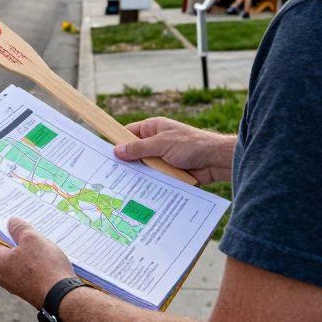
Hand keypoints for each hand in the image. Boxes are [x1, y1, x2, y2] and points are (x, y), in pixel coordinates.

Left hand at [0, 218, 74, 308]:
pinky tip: (46, 259)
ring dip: (27, 252)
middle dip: (15, 239)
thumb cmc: (44, 267)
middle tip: (27, 229)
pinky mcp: (28, 291)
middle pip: (4, 251)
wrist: (62, 297)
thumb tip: (11, 222)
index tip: (8, 220)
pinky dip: (34, 264)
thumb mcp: (32, 238)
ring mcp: (15, 285)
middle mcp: (2, 276)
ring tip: (40, 243)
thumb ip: (19, 228)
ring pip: (17, 262)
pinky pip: (27, 272)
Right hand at [114, 118, 235, 184]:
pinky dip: (149, 183)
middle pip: (134, 152)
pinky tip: (138, 192)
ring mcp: (162, 158)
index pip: (129, 133)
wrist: (216, 161)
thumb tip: (117, 150)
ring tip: (121, 185)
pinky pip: (153, 177)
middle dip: (126, 162)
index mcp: (153, 129)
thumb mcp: (162, 144)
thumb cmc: (192, 145)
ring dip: (138, 174)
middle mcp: (156, 142)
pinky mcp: (168, 172)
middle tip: (110, 173)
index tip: (105, 153)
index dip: (117, 142)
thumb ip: (139, 148)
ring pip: (143, 167)